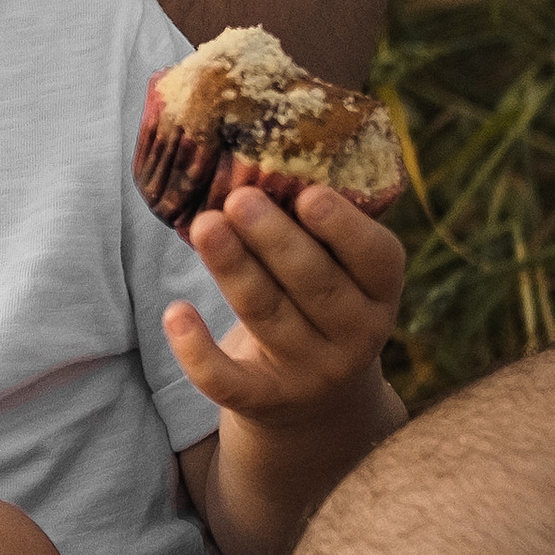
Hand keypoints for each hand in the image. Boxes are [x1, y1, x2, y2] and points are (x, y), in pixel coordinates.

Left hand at [168, 185, 407, 554]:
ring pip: (269, 317)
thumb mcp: (340, 271)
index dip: (345, 228)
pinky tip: (174, 313)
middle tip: (239, 198)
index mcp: (380, 291)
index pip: (376, 259)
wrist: (319, 405)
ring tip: (204, 225)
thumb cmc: (320, 302)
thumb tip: (258, 148)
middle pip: (314, 285)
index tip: (309, 194)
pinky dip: (199, 352)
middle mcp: (357, 336)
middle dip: (275, 240)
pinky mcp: (267, 403)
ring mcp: (313, 374)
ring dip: (234, 270)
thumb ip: (317, 225)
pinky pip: (229, 381)